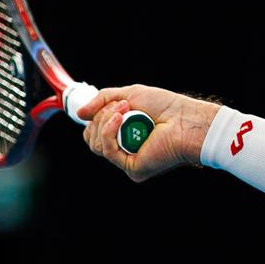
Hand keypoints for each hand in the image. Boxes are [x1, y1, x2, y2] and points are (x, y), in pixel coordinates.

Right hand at [74, 85, 220, 181]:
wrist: (184, 119)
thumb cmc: (165, 106)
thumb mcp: (128, 95)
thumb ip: (102, 101)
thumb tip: (80, 114)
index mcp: (123, 137)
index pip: (94, 135)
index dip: (94, 120)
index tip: (105, 105)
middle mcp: (125, 152)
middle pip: (92, 140)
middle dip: (100, 118)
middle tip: (121, 105)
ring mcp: (128, 161)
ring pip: (97, 145)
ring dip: (107, 121)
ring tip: (126, 108)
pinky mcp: (133, 168)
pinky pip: (108, 150)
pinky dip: (110, 131)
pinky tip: (120, 118)